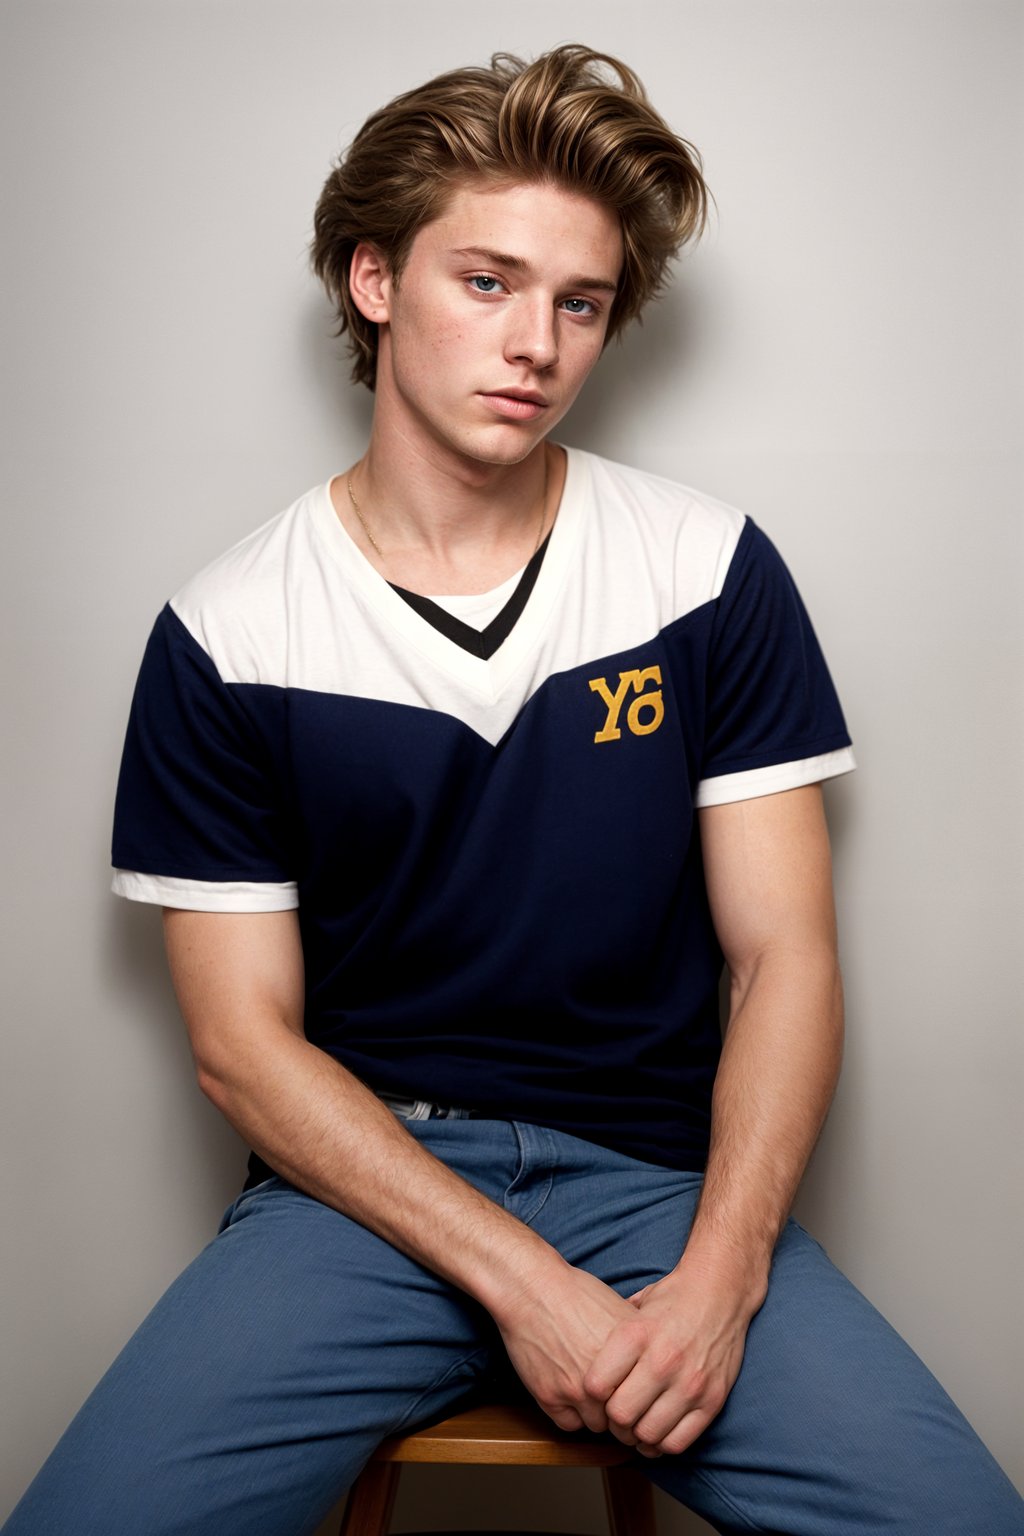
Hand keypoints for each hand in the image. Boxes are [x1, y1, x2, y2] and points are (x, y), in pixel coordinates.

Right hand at [494, 1261, 639, 1433]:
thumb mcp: (619, 1310)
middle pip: (625, 1418)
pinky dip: (569, 1413)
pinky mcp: (550, 1396)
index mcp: (632, 1356)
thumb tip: (653, 1362)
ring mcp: (578, 1390)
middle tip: (611, 1397)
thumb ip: (639, 1342)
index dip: (641, 1399)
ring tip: (587, 1390)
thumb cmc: (575, 1292)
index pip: (648, 1400)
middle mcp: (609, 1378)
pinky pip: (569, 1424)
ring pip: (598, 1425)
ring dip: (594, 1412)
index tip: (634, 1396)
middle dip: (619, 1410)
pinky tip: (567, 1391)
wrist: (532, 1288)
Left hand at [582, 1255, 758, 1456]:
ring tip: (636, 1425)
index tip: (596, 1393)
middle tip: (615, 1416)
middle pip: (620, 1415)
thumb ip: (613, 1336)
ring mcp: (690, 1383)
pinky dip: (662, 1445)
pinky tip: (656, 1432)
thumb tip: (585, 1358)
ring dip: (637, 1436)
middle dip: (612, 1421)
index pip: (596, 1385)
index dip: (590, 1394)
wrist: (721, 1291)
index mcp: (637, 1334)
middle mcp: (663, 1360)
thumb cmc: (673, 1298)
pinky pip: (678, 1441)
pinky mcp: (712, 1400)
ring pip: (648, 1434)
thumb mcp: (636, 1306)